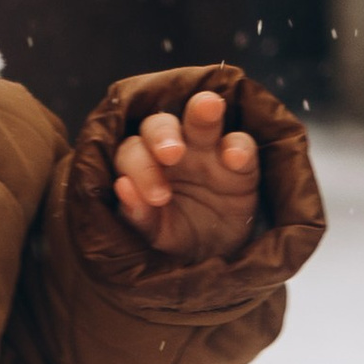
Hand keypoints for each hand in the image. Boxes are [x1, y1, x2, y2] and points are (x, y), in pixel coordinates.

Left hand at [110, 85, 260, 256]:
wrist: (214, 255)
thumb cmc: (176, 236)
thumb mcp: (155, 235)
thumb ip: (137, 215)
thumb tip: (122, 187)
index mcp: (144, 165)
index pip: (133, 152)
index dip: (140, 169)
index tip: (154, 198)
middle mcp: (173, 150)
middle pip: (160, 125)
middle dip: (163, 134)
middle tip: (170, 154)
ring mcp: (208, 151)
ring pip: (201, 118)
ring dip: (203, 111)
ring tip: (208, 108)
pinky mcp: (241, 163)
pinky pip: (241, 143)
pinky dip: (239, 146)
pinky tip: (235, 158)